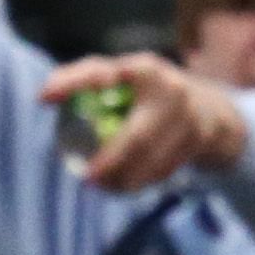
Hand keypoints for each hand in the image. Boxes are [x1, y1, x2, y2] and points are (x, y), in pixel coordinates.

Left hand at [40, 52, 248, 194]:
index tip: (44, 98)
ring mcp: (189, 118)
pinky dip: (140, 181)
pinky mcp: (198, 142)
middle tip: (88, 177)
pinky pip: (162, 170)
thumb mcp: (126, 78)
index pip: (104, 71)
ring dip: (123, 180)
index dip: (73, 82)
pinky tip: (124, 186)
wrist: (211, 111)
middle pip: (137, 136)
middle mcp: (170, 89)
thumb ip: (87, 80)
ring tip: (101, 186)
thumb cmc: (150, 95)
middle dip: (112, 160)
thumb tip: (43, 98)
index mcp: (145, 68)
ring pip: (150, 159)